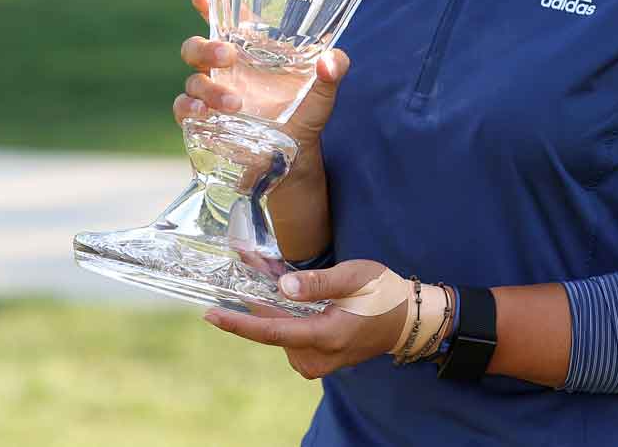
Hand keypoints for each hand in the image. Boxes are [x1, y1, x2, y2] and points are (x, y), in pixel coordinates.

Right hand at [172, 0, 349, 154]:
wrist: (296, 152)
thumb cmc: (306, 108)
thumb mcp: (324, 87)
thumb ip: (334, 68)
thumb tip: (329, 61)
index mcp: (249, 46)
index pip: (223, 15)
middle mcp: (226, 66)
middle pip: (197, 45)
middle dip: (206, 47)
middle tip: (229, 55)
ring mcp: (213, 91)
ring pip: (192, 79)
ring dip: (209, 88)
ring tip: (236, 103)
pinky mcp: (205, 119)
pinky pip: (183, 107)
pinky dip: (188, 108)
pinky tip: (204, 112)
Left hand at [204, 261, 408, 379]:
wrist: (406, 320)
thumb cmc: (384, 294)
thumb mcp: (355, 278)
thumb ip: (318, 283)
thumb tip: (281, 286)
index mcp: (326, 336)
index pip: (272, 332)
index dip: (238, 323)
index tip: (211, 314)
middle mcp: (316, 356)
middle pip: (271, 324)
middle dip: (255, 291)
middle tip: (243, 256)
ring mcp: (315, 361)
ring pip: (277, 327)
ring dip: (266, 297)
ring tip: (259, 262)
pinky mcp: (315, 358)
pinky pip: (287, 331)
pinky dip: (278, 308)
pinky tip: (275, 281)